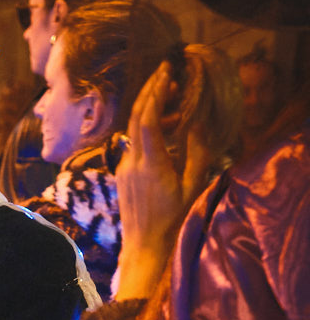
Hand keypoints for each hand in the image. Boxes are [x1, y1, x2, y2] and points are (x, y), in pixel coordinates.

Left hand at [115, 62, 213, 301]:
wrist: (143, 249)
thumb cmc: (172, 222)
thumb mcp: (191, 187)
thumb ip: (196, 153)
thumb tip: (198, 124)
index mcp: (151, 164)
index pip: (149, 119)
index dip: (157, 92)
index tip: (167, 72)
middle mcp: (133, 162)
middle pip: (137, 117)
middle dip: (150, 90)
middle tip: (165, 71)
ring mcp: (124, 168)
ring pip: (133, 129)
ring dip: (149, 107)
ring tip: (169, 93)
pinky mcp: (122, 175)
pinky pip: (133, 143)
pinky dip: (146, 127)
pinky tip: (162, 125)